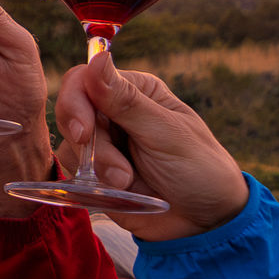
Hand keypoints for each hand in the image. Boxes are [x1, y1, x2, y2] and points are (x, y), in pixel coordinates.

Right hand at [53, 51, 246, 241]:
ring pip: (71, 148)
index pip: (84, 80)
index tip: (83, 133)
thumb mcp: (166, 133)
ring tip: (128, 184)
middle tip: (118, 172)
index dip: (75, 102)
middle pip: (71, 114)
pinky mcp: (96, 177)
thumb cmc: (199, 169)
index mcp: (135, 91)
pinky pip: (74, 176)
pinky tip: (121, 193)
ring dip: (97, 171)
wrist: (206, 221)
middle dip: (90, 147)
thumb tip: (99, 57)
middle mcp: (114, 114)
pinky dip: (92, 187)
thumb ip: (126, 100)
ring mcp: (103, 146)